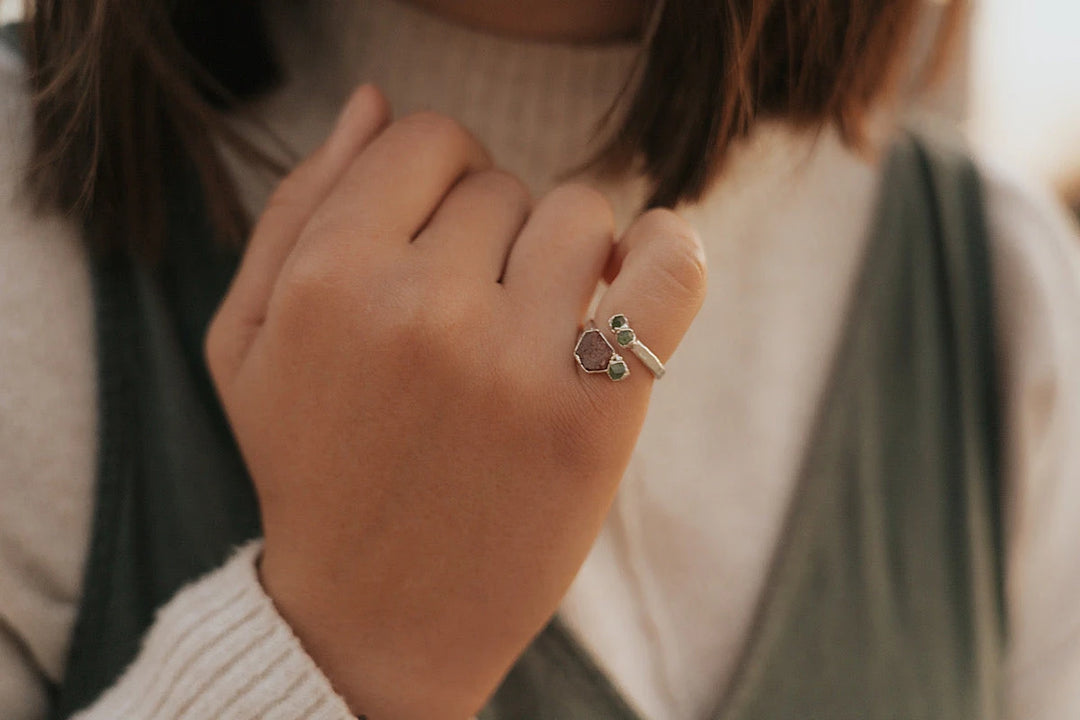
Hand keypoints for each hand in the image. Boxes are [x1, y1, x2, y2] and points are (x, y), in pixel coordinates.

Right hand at [205, 85, 705, 719]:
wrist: (376, 620)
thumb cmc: (311, 468)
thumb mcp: (247, 339)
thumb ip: (299, 206)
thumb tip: (375, 102)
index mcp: (327, 280)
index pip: (426, 141)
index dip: (441, 179)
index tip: (444, 236)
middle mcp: (419, 308)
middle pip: (503, 185)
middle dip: (492, 236)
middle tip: (472, 318)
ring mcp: (511, 361)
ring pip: (580, 215)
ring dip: (566, 256)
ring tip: (536, 324)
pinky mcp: (590, 413)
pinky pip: (669, 269)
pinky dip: (672, 248)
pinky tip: (644, 264)